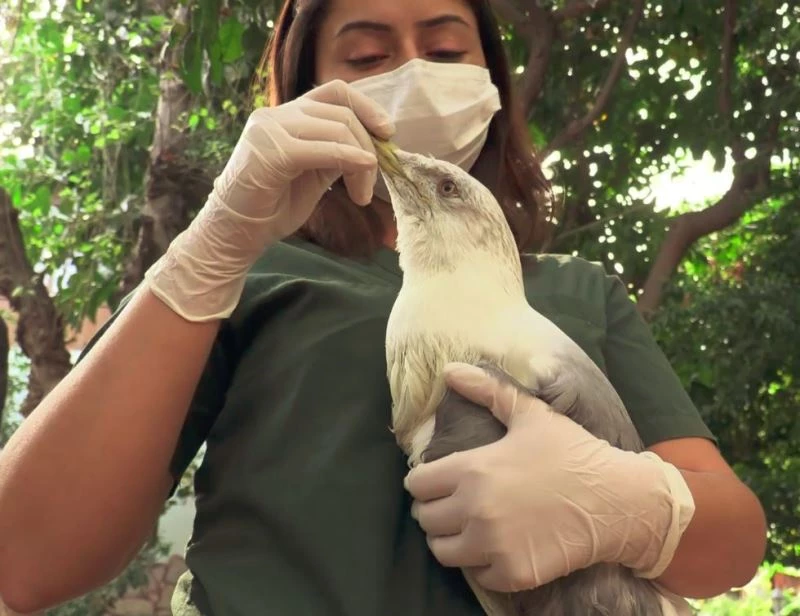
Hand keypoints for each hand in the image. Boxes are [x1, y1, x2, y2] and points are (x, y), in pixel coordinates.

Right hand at [144, 79, 394, 320]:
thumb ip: (336, 154)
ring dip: (362, 161)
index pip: (334, 92)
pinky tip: (362, 177)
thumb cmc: (272, 208)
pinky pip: (323, 149)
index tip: (387, 134)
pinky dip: (350, 160)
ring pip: (337, 129)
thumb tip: (372, 148)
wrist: (235, 234)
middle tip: (371, 186)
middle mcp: (275, 114)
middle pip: (341, 113)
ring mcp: (269, 129)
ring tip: (361, 195)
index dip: (367, 107)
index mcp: (286, 115)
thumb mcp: (314, 175)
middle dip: (368, 147)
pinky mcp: (271, 152)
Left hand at [404, 362, 694, 592]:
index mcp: (472, 470)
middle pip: (425, 520)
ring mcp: (493, 545)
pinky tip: (498, 548)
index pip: (416, 485)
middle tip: (456, 505)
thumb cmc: (572, 453)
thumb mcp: (530, 414)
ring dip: (452, 540)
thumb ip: (486, 390)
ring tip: (470, 529)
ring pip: (443, 552)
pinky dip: (482, 565)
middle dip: (436, 511)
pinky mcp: (513, 573)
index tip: (439, 482)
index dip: (425, 482)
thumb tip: (449, 369)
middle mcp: (475, 509)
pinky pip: (477, 576)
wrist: (617, 500)